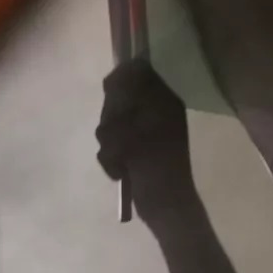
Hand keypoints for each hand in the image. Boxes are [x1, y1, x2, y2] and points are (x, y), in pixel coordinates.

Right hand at [96, 59, 200, 230]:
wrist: (163, 203)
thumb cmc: (159, 162)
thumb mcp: (147, 120)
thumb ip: (133, 92)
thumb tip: (122, 70)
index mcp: (164, 101)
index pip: (136, 73)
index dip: (120, 83)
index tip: (112, 95)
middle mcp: (152, 113)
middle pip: (117, 100)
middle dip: (112, 120)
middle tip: (121, 135)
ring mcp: (140, 135)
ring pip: (108, 126)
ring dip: (110, 144)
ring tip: (122, 160)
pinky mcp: (130, 153)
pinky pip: (108, 147)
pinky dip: (111, 160)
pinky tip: (120, 171)